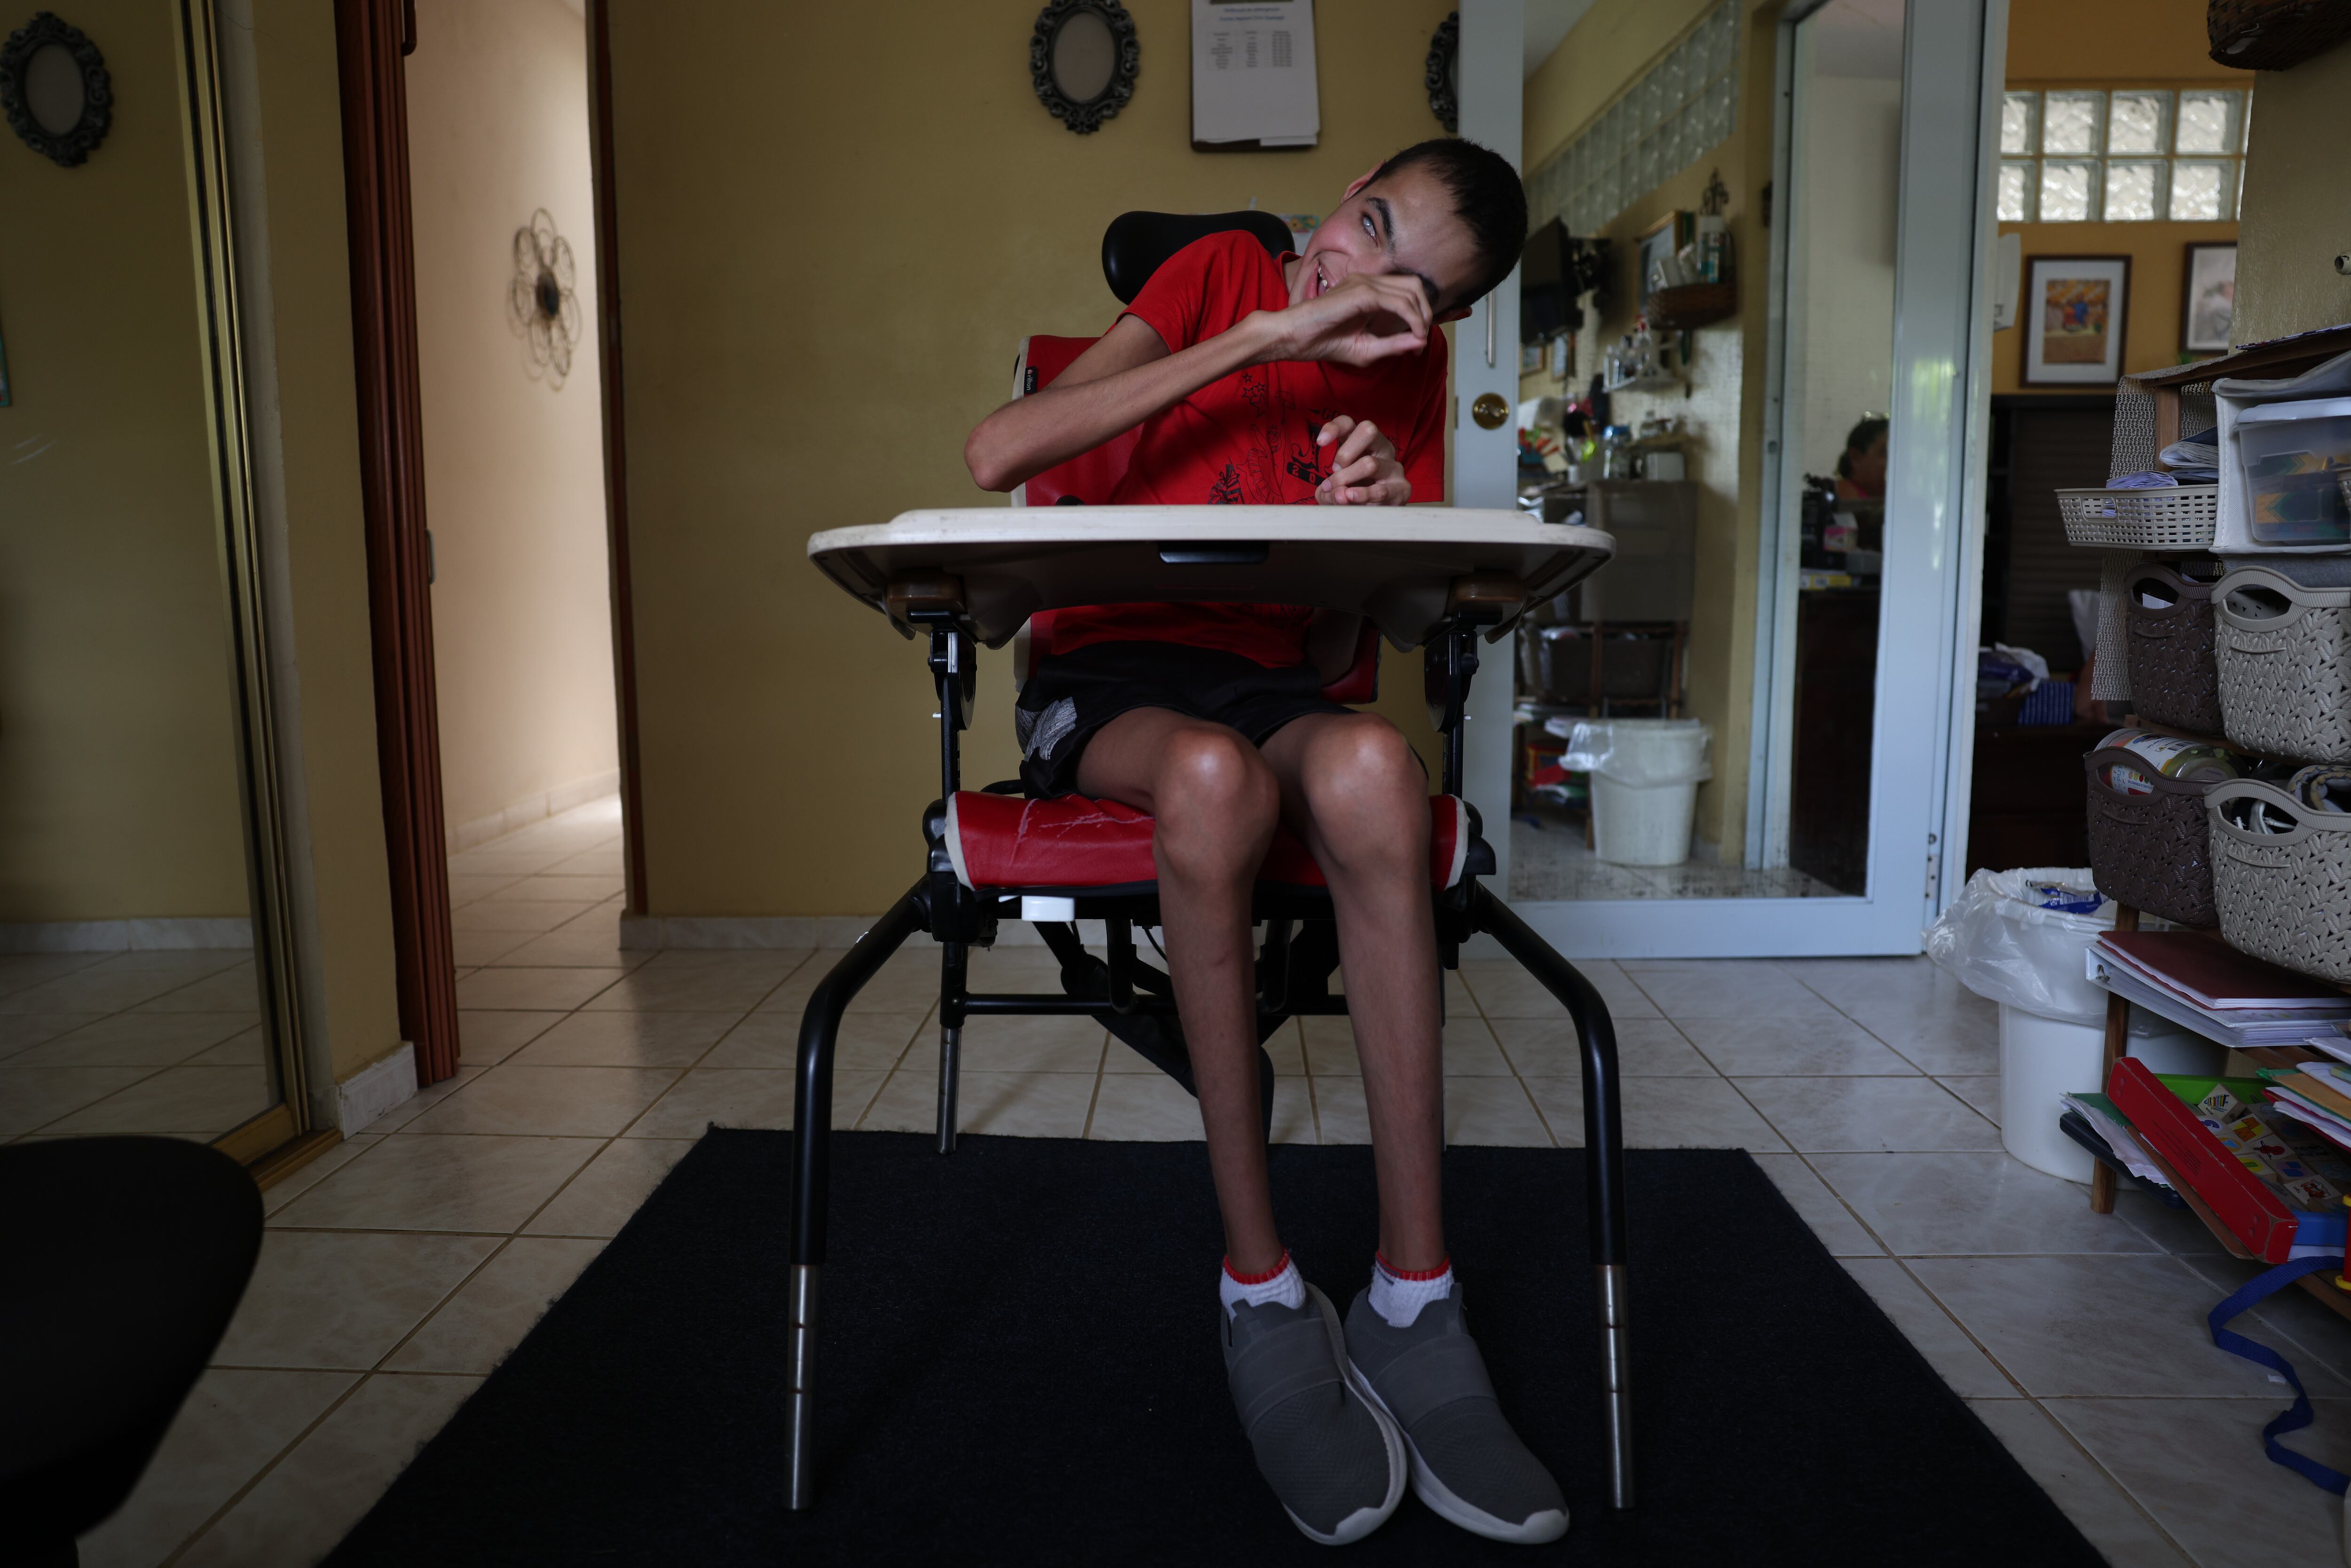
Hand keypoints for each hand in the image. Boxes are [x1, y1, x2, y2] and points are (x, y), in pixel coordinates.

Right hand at [1264, 273, 1432, 368]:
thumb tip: (1422, 342)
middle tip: (1422, 339)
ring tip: (1418, 339)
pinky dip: (1412, 318)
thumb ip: (1394, 344)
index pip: (1408, 291)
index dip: (1423, 313)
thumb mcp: (1366, 349)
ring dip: (1422, 316)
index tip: (1420, 341)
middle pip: (1415, 286)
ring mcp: (1365, 283)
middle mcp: (1369, 282)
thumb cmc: (1323, 343)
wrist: (1294, 338)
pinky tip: (1413, 335)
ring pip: (1411, 290)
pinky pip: (1398, 301)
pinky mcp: (1362, 291)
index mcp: (1369, 292)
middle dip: (1427, 312)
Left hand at [1314, 416, 1407, 505]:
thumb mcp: (1332, 490)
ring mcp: (1393, 467)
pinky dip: (1363, 495)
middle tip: (1334, 471)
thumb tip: (1340, 494)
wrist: (1373, 518)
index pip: (1349, 423)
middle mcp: (1381, 448)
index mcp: (1362, 443)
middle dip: (1344, 453)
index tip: (1320, 442)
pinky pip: (1381, 490)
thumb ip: (1329, 491)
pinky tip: (1352, 497)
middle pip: (1368, 430)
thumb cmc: (1350, 496)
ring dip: (1348, 478)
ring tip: (1340, 493)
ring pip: (1370, 463)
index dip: (1333, 428)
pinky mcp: (1401, 488)